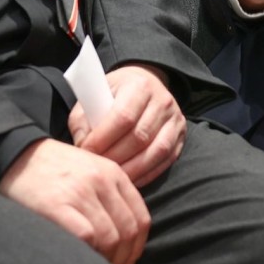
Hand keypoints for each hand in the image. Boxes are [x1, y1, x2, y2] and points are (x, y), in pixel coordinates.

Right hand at [0, 138, 149, 263]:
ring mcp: (80, 192)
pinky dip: (88, 252)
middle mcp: (101, 180)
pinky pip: (86, 236)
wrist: (17, 155)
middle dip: (123, 257)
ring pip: (109, 238)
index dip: (137, 245)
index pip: (140, 217)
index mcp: (113, 172)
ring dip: (106, 260)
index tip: (128, 259)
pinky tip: (81, 257)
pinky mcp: (57, 205)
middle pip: (127, 231)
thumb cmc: (54, 168)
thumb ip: (111, 193)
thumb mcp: (91, 169)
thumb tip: (127, 235)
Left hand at [70, 64, 184, 187]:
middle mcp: (162, 100)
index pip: (123, 116)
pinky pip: (165, 161)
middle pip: (140, 137)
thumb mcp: (95, 95)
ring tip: (112, 177)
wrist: (144, 84)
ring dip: (132, 170)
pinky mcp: (181, 136)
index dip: (104, 138)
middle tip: (98, 168)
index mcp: (139, 85)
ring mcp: (175, 119)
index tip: (86, 151)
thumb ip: (84, 119)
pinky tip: (130, 180)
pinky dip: (147, 174)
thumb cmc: (115, 93)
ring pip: (156, 151)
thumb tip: (82, 146)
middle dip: (116, 157)